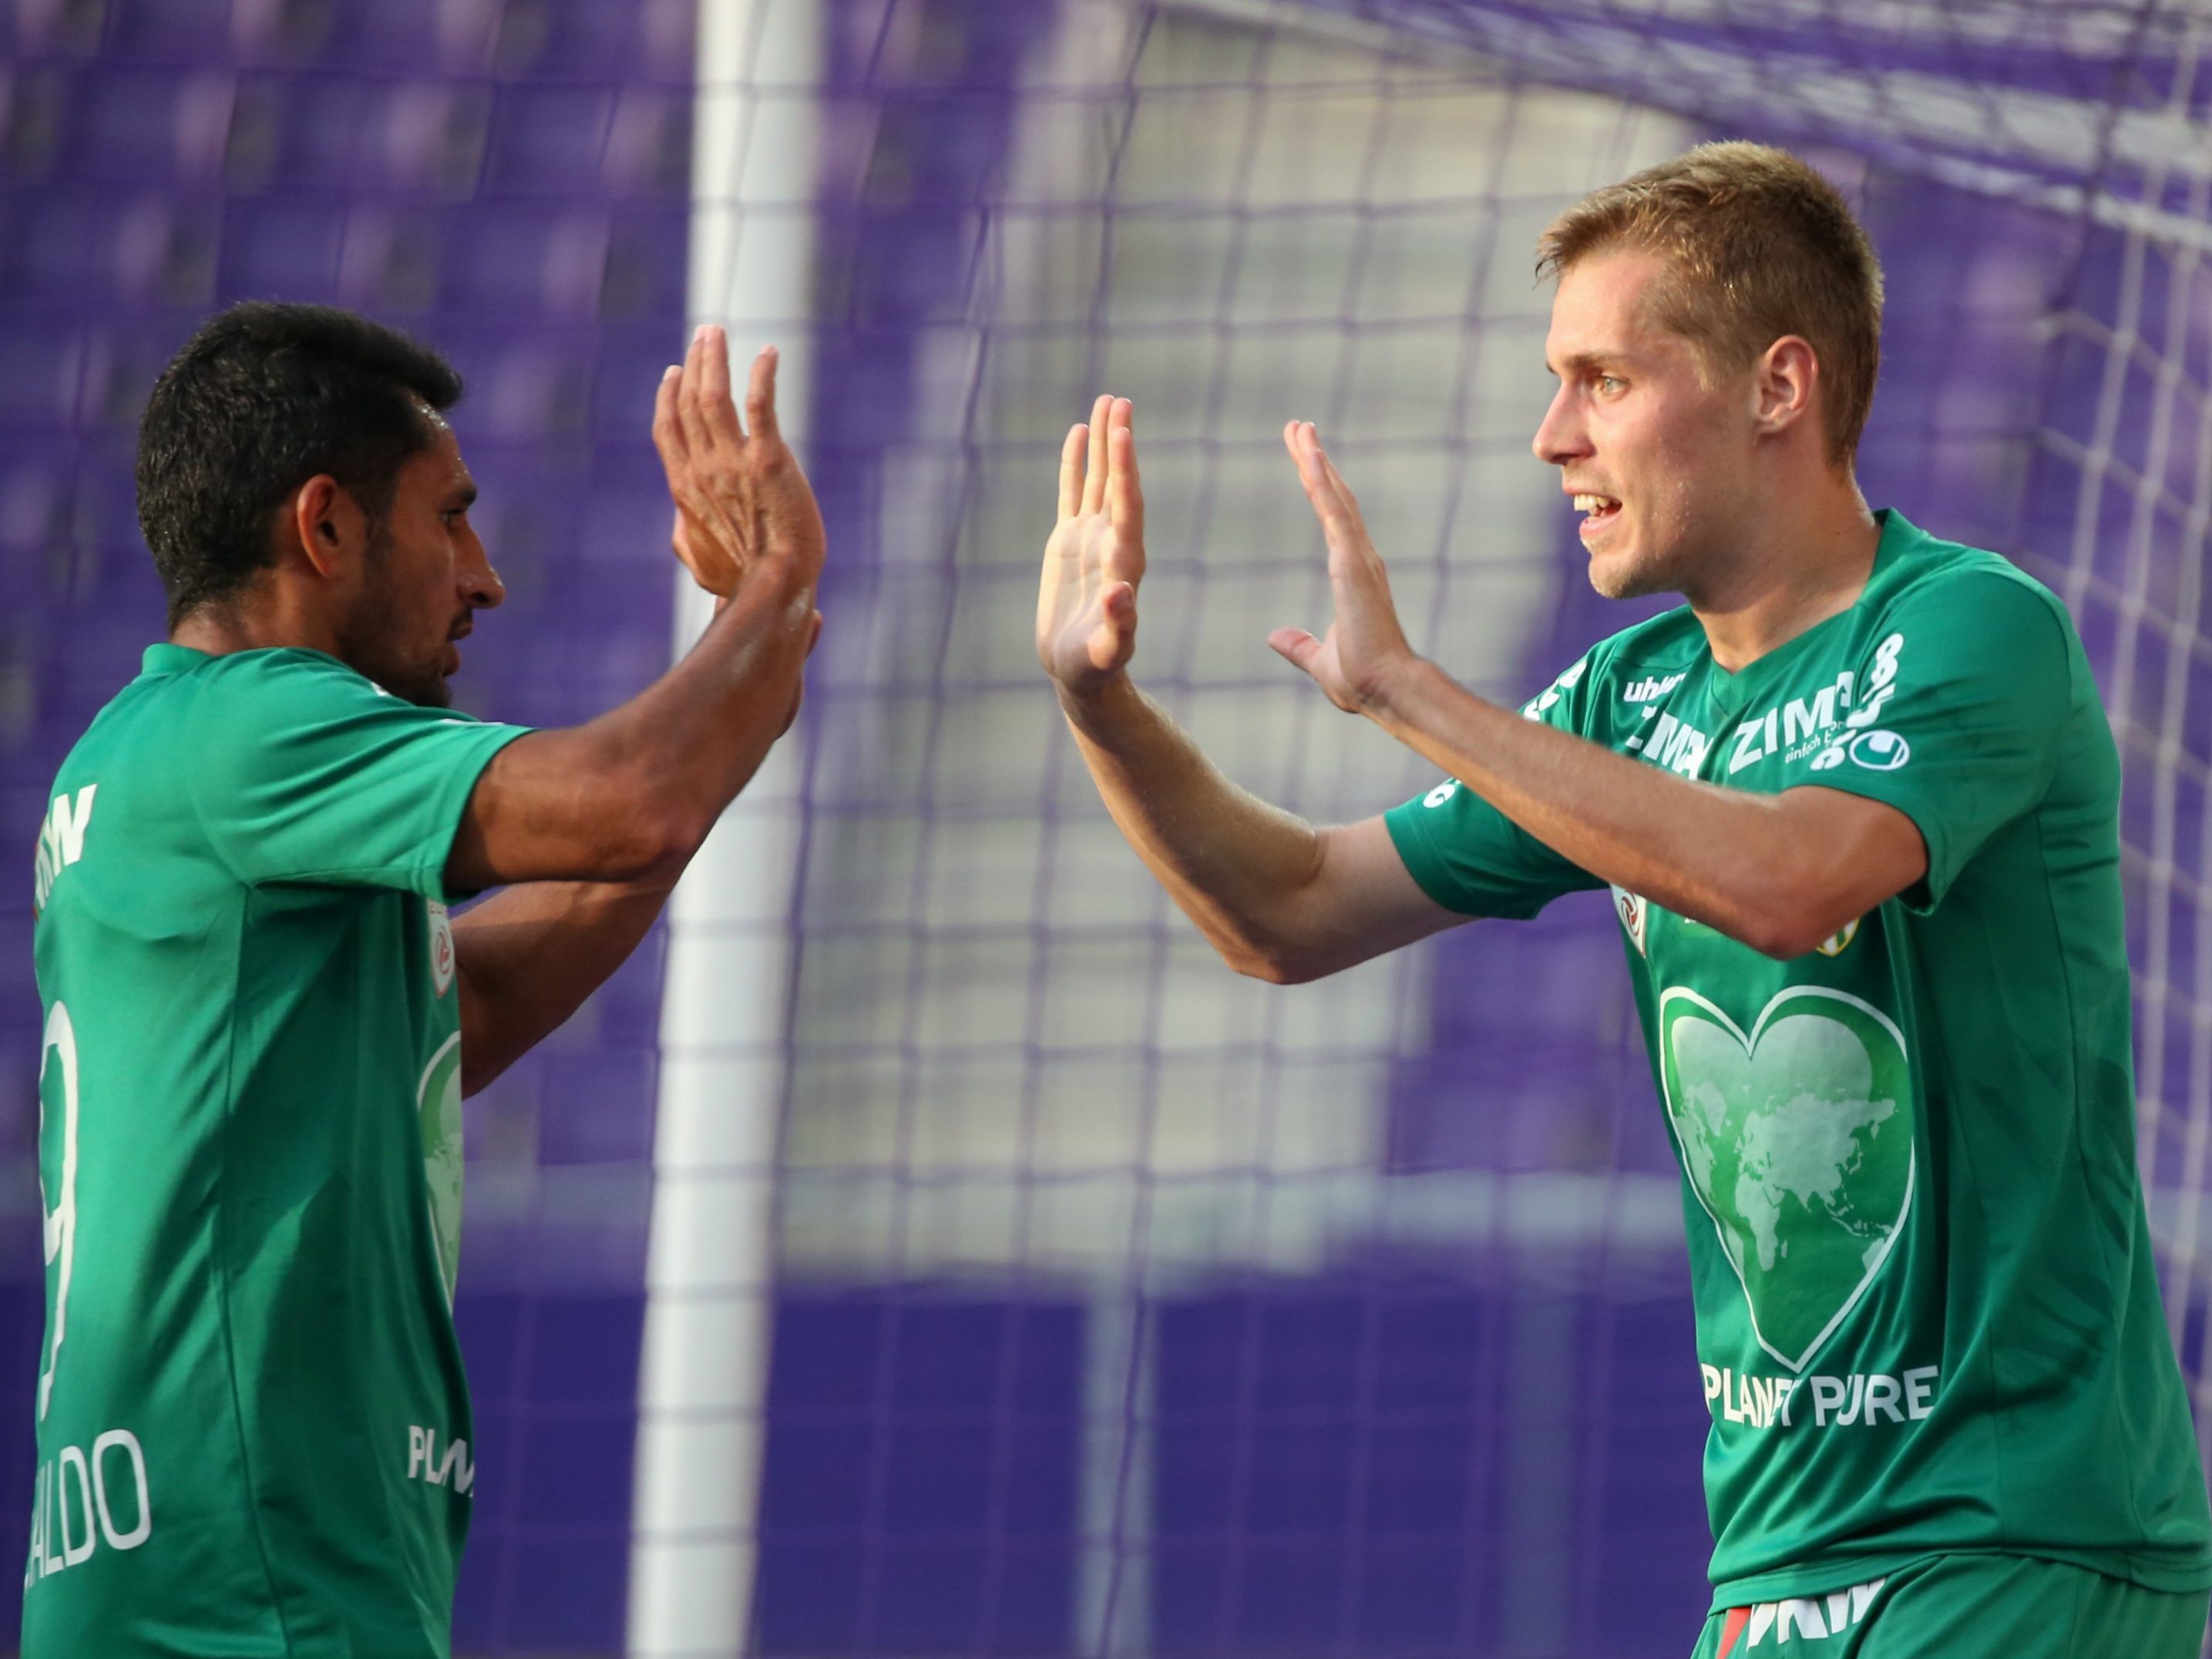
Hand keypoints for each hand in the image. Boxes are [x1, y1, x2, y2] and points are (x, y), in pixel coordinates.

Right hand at [652, 325, 825, 599]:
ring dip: (714, 359)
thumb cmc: (741, 578)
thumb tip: (682, 524)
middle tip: (704, 335)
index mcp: (684, 487)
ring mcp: (733, 462)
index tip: (675, 371)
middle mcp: (702, 468)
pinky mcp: (768, 460)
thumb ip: (687, 535)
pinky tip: (769, 353)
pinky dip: (762, 376)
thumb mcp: (699, 561)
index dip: (669, 396)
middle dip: (694, 363)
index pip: (668, 429)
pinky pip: (761, 406)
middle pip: (688, 402)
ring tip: (718, 332)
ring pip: (713, 396)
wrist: (775, 584)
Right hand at [1038, 394, 1145, 696]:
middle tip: (1121, 401)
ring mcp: (1091, 537)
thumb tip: (1121, 593)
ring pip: (1097, 479)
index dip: (1126, 469)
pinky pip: (1072, 493)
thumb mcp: (1108, 650)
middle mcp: (1113, 540)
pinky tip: (1078, 432)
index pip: (1128, 505)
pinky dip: (1075, 463)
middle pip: (1118, 481)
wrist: (1079, 671)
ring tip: (1107, 401)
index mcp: (1126, 560)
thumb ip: (1119, 624)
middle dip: (1119, 442)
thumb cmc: (1097, 665)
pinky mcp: (1069, 541)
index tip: (1124, 433)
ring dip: (1103, 442)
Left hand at [1271, 420, 1417, 713]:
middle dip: (1316, 461)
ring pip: (1334, 497)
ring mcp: (1359, 558)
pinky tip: (1310, 455)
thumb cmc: (1362, 679)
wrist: (1385, 691)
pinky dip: (1322, 482)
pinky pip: (1334, 513)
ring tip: (1299, 427)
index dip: (1318, 487)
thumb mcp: (1318, 659)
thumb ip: (1299, 645)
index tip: (1306, 458)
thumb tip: (1275, 637)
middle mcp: (1361, 559)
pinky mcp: (1353, 564)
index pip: (1333, 519)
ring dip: (1316, 460)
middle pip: (1335, 497)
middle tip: (1300, 427)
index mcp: (1354, 575)